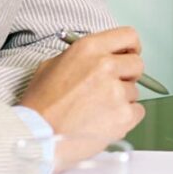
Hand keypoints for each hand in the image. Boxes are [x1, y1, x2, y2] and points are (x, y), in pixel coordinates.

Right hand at [18, 28, 144, 165]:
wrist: (34, 137)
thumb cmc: (39, 105)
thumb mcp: (52, 66)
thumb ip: (81, 57)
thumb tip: (100, 56)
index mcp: (89, 49)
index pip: (128, 36)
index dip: (131, 47)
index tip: (128, 56)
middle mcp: (106, 66)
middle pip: (137, 64)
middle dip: (126, 76)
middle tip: (108, 89)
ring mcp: (117, 91)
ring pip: (134, 91)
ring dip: (121, 100)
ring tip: (95, 111)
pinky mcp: (124, 115)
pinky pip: (137, 112)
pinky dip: (125, 118)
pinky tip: (103, 123)